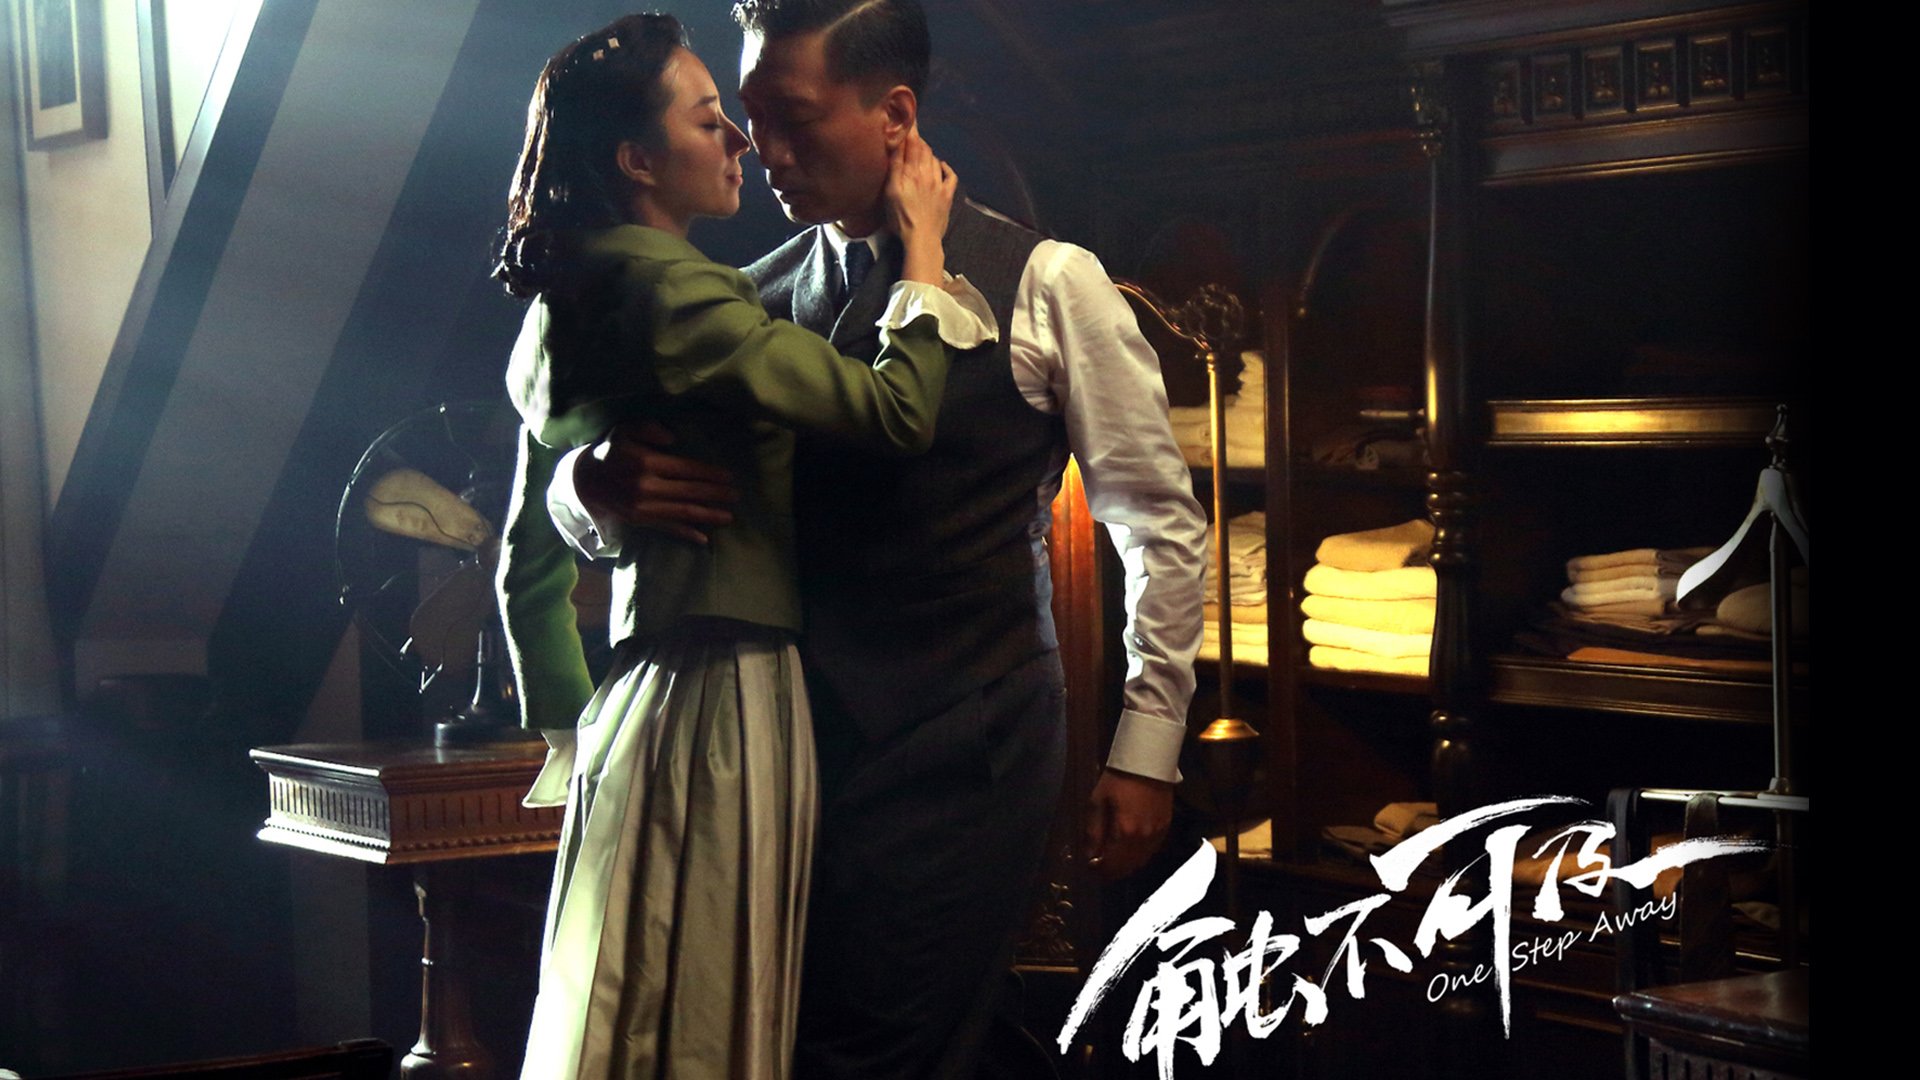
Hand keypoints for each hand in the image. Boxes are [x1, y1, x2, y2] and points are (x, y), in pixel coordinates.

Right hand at [572, 421, 737, 543]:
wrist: (584, 481)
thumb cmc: (611, 452)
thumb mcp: (624, 431)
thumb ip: (648, 429)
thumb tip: (672, 438)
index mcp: (645, 463)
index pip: (685, 469)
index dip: (709, 473)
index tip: (729, 477)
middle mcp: (646, 488)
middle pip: (689, 492)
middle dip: (716, 494)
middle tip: (737, 495)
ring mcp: (643, 507)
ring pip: (682, 512)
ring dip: (708, 515)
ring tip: (729, 516)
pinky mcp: (640, 521)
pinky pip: (668, 528)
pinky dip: (686, 533)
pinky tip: (704, 539)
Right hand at [884, 126, 956, 284]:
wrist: (922, 239)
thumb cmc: (901, 218)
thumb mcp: (891, 192)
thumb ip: (895, 167)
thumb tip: (897, 144)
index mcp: (913, 171)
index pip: (913, 143)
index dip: (911, 129)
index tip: (909, 116)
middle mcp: (928, 173)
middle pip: (924, 149)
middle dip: (917, 139)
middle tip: (910, 134)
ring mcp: (939, 184)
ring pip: (935, 159)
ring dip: (928, 152)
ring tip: (920, 149)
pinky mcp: (947, 195)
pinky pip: (950, 175)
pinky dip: (945, 167)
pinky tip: (940, 165)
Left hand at [1083, 767, 1173, 881]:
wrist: (1147, 763)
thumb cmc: (1117, 780)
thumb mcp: (1097, 803)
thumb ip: (1093, 833)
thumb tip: (1089, 857)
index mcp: (1124, 833)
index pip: (1110, 865)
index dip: (1098, 872)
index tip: (1088, 869)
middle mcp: (1143, 839)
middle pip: (1126, 868)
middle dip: (1110, 872)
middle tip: (1098, 869)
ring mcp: (1157, 836)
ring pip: (1140, 863)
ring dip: (1125, 867)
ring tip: (1112, 862)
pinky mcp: (1166, 829)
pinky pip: (1151, 852)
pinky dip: (1138, 857)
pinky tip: (1129, 851)